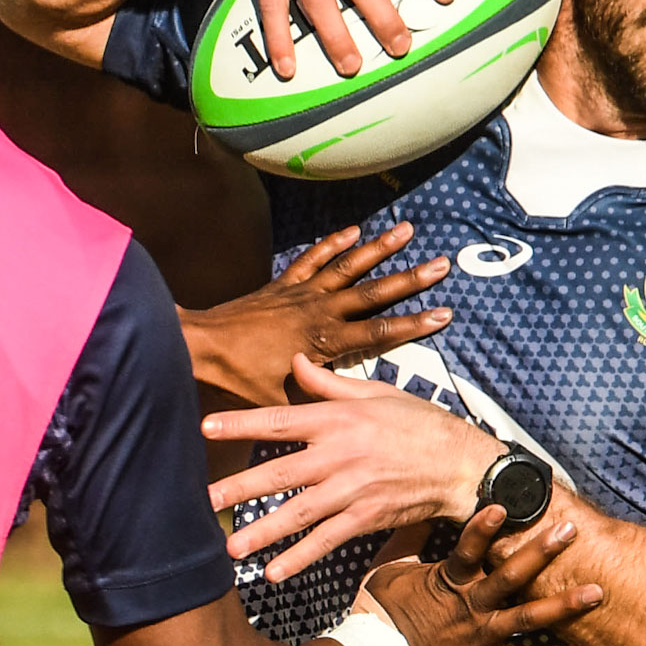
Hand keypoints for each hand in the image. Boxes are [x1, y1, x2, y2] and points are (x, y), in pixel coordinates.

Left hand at [179, 222, 450, 408]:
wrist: (200, 348)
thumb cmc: (239, 380)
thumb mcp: (284, 402)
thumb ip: (316, 400)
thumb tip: (342, 415)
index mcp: (324, 342)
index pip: (378, 333)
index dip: (413, 324)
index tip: (445, 313)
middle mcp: (319, 311)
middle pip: (373, 292)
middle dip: (410, 278)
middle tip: (441, 263)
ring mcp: (302, 293)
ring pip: (348, 266)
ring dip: (378, 248)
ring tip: (407, 230)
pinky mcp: (284, 285)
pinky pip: (313, 259)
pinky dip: (333, 244)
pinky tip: (353, 230)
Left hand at [203, 355, 508, 577]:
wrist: (460, 462)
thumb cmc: (416, 422)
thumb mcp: (375, 392)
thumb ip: (329, 382)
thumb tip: (295, 359)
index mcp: (337, 419)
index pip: (279, 420)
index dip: (241, 423)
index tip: (204, 427)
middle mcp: (340, 455)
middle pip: (280, 473)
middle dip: (239, 488)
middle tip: (204, 501)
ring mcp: (353, 489)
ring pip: (299, 513)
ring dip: (262, 532)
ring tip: (230, 548)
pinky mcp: (367, 517)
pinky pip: (327, 540)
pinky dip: (301, 558)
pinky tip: (274, 572)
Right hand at [363, 507, 600, 645]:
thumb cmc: (378, 611)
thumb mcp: (388, 567)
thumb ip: (409, 536)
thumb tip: (421, 505)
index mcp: (446, 580)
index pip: (468, 548)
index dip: (484, 527)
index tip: (504, 505)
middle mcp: (468, 606)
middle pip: (510, 577)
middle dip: (542, 553)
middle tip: (569, 532)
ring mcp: (478, 636)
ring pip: (526, 619)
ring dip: (562, 606)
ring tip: (595, 592)